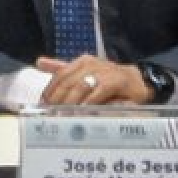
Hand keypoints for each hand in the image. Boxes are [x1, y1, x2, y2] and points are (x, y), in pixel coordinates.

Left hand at [33, 54, 152, 106]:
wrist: (137, 82)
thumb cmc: (109, 81)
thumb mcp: (85, 74)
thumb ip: (63, 70)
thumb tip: (39, 62)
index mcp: (82, 61)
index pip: (60, 75)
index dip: (50, 91)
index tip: (43, 106)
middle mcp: (92, 64)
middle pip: (67, 82)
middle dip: (57, 100)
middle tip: (50, 114)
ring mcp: (104, 71)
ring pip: (80, 87)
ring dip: (69, 103)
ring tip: (62, 115)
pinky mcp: (116, 81)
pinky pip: (97, 93)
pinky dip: (88, 103)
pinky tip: (81, 112)